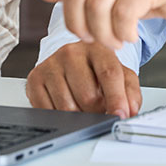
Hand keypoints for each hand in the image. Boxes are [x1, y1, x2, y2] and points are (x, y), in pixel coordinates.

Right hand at [26, 42, 141, 117]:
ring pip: (67, 107)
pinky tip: (65, 105)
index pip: (109, 74)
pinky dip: (59, 117)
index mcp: (97, 48)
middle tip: (99, 108)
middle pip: (88, 96)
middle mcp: (71, 53)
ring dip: (79, 116)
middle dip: (97, 111)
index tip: (120, 115)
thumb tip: (130, 111)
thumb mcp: (120, 76)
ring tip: (82, 106)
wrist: (70, 62)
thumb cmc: (96, 71)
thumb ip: (130, 92)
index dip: (117, 98)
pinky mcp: (35, 78)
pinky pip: (48, 110)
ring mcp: (51, 64)